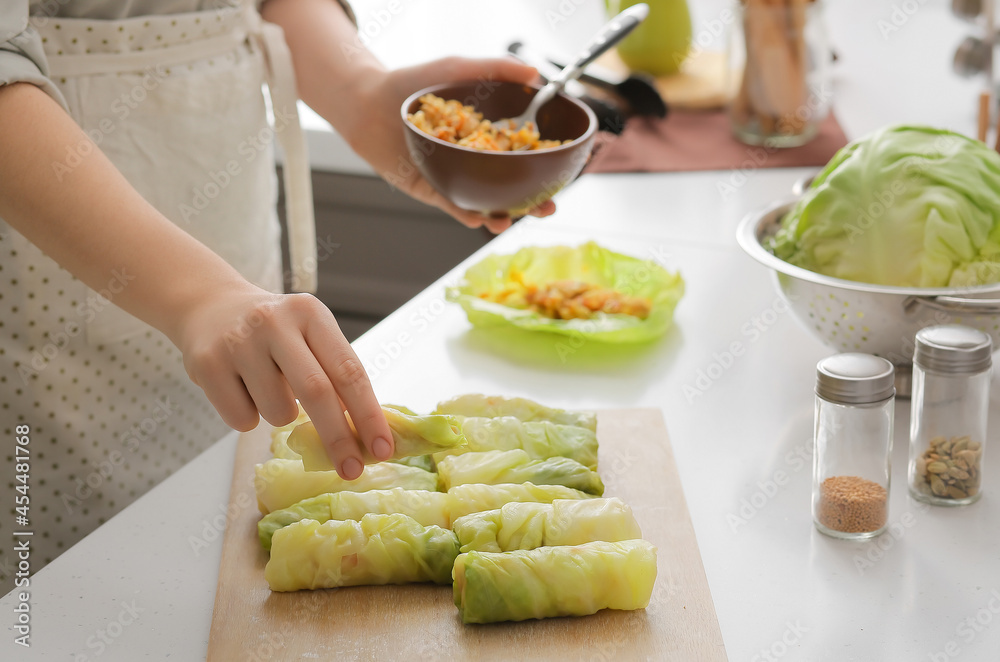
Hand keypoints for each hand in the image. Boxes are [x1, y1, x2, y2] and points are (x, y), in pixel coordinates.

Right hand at [177, 285, 392, 479]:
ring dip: (283, 417)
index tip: (383, 448)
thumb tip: (364, 435)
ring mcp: (238, 342)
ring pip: (277, 413)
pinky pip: (242, 420)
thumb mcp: (309, 336)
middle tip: (352, 470)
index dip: (368, 414)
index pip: (348, 370)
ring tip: (268, 389)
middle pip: (317, 392)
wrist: (210, 307)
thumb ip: (334, 375)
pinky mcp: (207, 365)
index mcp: (310, 313)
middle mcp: (274, 322)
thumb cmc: (274, 333)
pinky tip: (240, 388)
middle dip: (339, 438)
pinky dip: (248, 417)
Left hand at [343, 56, 556, 233]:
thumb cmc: (412, 84)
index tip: (564, 177)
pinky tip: (477, 219)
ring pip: (482, 202)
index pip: (523, 157)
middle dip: (531, 203)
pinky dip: (465, 214)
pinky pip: (451, 205)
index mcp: (486, 137)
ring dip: (499, 216)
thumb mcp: (458, 69)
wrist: (367, 101)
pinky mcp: (430, 190)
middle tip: (548, 208)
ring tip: (509, 221)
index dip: (544, 168)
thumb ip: (497, 68)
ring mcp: (453, 177)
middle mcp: (473, 160)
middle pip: (510, 186)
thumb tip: (536, 74)